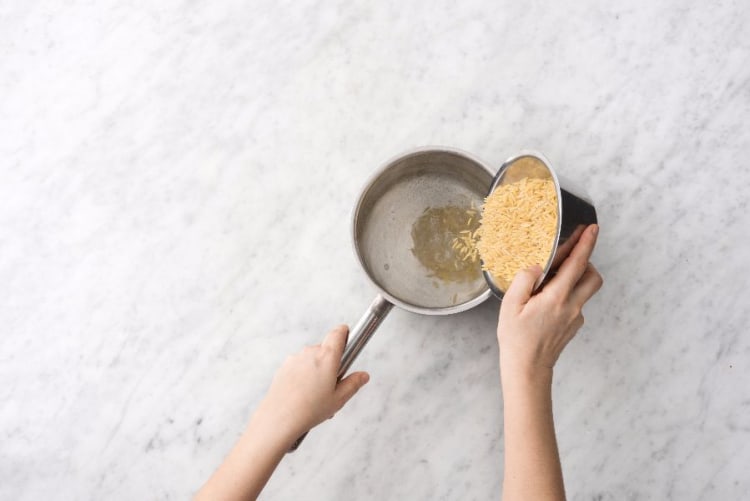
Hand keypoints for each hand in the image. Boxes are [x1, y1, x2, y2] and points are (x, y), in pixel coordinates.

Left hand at [255, 325, 369, 438]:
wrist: (279, 418)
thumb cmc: (309, 409)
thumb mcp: (339, 399)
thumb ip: (353, 384)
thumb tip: (363, 376)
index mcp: (327, 357)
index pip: (338, 333)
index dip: (344, 333)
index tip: (348, 338)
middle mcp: (309, 353)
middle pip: (325, 349)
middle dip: (331, 363)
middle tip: (332, 384)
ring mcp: (295, 359)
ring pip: (311, 359)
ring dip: (316, 370)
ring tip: (316, 395)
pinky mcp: (284, 367)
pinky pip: (299, 366)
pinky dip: (303, 375)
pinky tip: (303, 395)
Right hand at [497, 224, 602, 378]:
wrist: (528, 370)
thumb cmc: (516, 339)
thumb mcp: (510, 306)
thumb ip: (524, 280)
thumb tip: (535, 266)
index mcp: (556, 297)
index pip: (578, 264)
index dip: (586, 244)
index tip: (592, 229)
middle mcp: (572, 306)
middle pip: (594, 276)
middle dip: (587, 261)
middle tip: (571, 257)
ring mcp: (575, 317)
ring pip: (587, 290)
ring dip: (578, 278)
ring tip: (555, 280)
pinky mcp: (574, 326)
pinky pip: (576, 303)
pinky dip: (568, 295)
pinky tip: (547, 301)